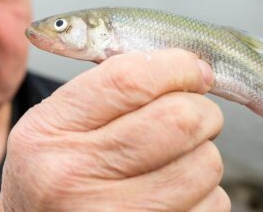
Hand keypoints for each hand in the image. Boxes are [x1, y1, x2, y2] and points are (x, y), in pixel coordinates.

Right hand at [0, 49, 228, 211]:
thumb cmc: (52, 172)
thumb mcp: (52, 123)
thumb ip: (102, 87)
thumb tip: (183, 65)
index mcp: (51, 130)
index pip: (130, 80)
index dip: (175, 66)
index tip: (191, 69)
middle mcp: (74, 175)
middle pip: (178, 120)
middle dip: (201, 110)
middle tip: (192, 114)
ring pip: (204, 164)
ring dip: (203, 154)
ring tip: (175, 158)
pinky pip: (212, 205)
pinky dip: (205, 194)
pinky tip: (173, 192)